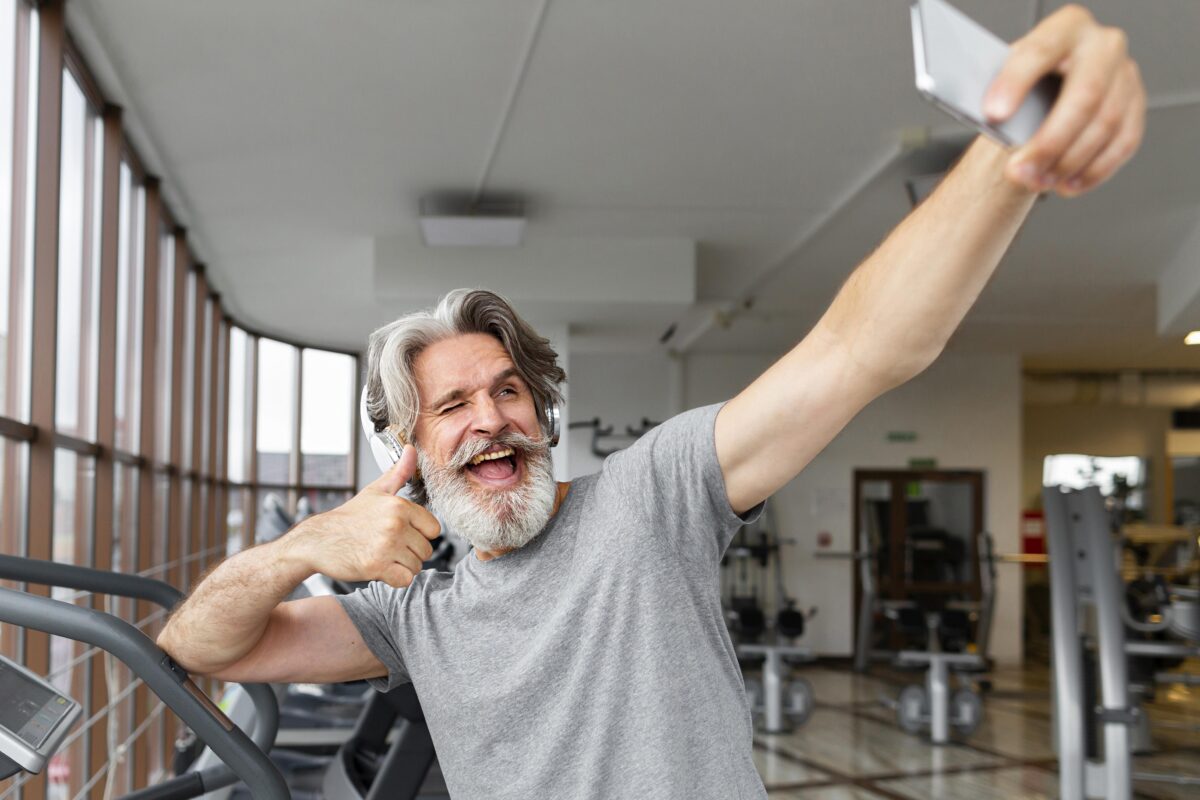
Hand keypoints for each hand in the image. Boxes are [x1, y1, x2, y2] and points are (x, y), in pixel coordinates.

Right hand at [285, 445, 441, 588]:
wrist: (317, 540)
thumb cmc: (348, 518)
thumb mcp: (375, 491)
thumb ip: (399, 472)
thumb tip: (411, 449)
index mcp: (399, 506)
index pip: (434, 529)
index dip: (419, 534)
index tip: (401, 534)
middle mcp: (395, 524)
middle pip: (426, 550)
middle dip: (410, 552)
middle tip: (388, 547)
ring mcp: (386, 545)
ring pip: (416, 566)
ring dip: (402, 566)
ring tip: (382, 556)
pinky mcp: (376, 566)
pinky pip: (404, 580)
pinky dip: (394, 579)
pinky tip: (380, 568)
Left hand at [984, 4, 1144, 196]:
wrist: (1041, 101)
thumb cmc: (1020, 89)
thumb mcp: (1003, 82)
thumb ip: (1000, 94)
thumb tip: (994, 118)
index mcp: (1066, 28)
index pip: (1041, 51)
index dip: (1016, 83)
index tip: (994, 113)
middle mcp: (1102, 46)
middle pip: (1085, 96)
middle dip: (1049, 142)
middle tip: (1019, 170)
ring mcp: (1124, 76)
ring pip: (1105, 125)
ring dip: (1068, 163)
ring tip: (1037, 181)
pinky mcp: (1135, 107)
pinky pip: (1123, 144)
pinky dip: (1092, 171)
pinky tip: (1066, 183)